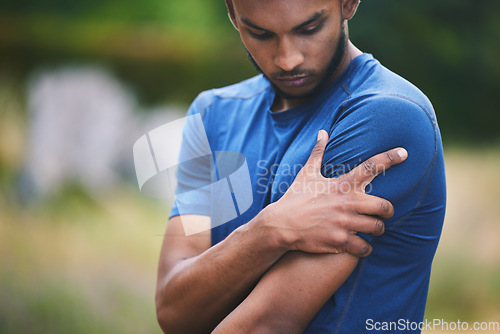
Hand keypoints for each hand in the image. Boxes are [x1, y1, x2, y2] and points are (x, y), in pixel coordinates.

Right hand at [266, 130, 407, 256]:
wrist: (281, 225)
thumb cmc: (295, 198)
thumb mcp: (306, 174)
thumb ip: (318, 153)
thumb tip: (322, 132)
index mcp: (342, 185)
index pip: (371, 166)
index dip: (390, 158)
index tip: (404, 152)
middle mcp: (347, 203)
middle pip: (385, 206)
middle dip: (386, 212)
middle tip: (381, 214)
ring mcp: (345, 223)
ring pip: (377, 228)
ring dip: (377, 230)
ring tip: (371, 230)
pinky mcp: (340, 241)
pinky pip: (365, 248)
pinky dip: (366, 249)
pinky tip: (361, 247)